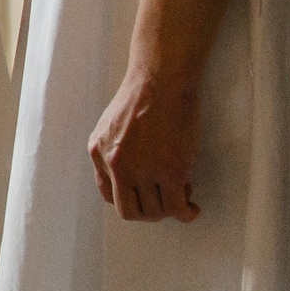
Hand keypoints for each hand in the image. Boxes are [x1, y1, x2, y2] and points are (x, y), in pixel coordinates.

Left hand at [88, 69, 202, 222]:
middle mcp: (115, 165)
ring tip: (182, 193)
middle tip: (166, 200)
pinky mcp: (169, 171)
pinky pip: (176, 207)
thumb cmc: (144, 93)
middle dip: (149, 212)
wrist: (162, 78)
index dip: (131, 198)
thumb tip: (130, 173)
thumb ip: (113, 148)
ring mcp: (142, 170)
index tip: (147, 194)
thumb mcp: (112, 123)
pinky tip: (191, 207)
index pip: (109, 194)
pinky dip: (186, 213)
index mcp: (98, 151)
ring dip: (169, 209)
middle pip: (129, 210)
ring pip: (154, 212)